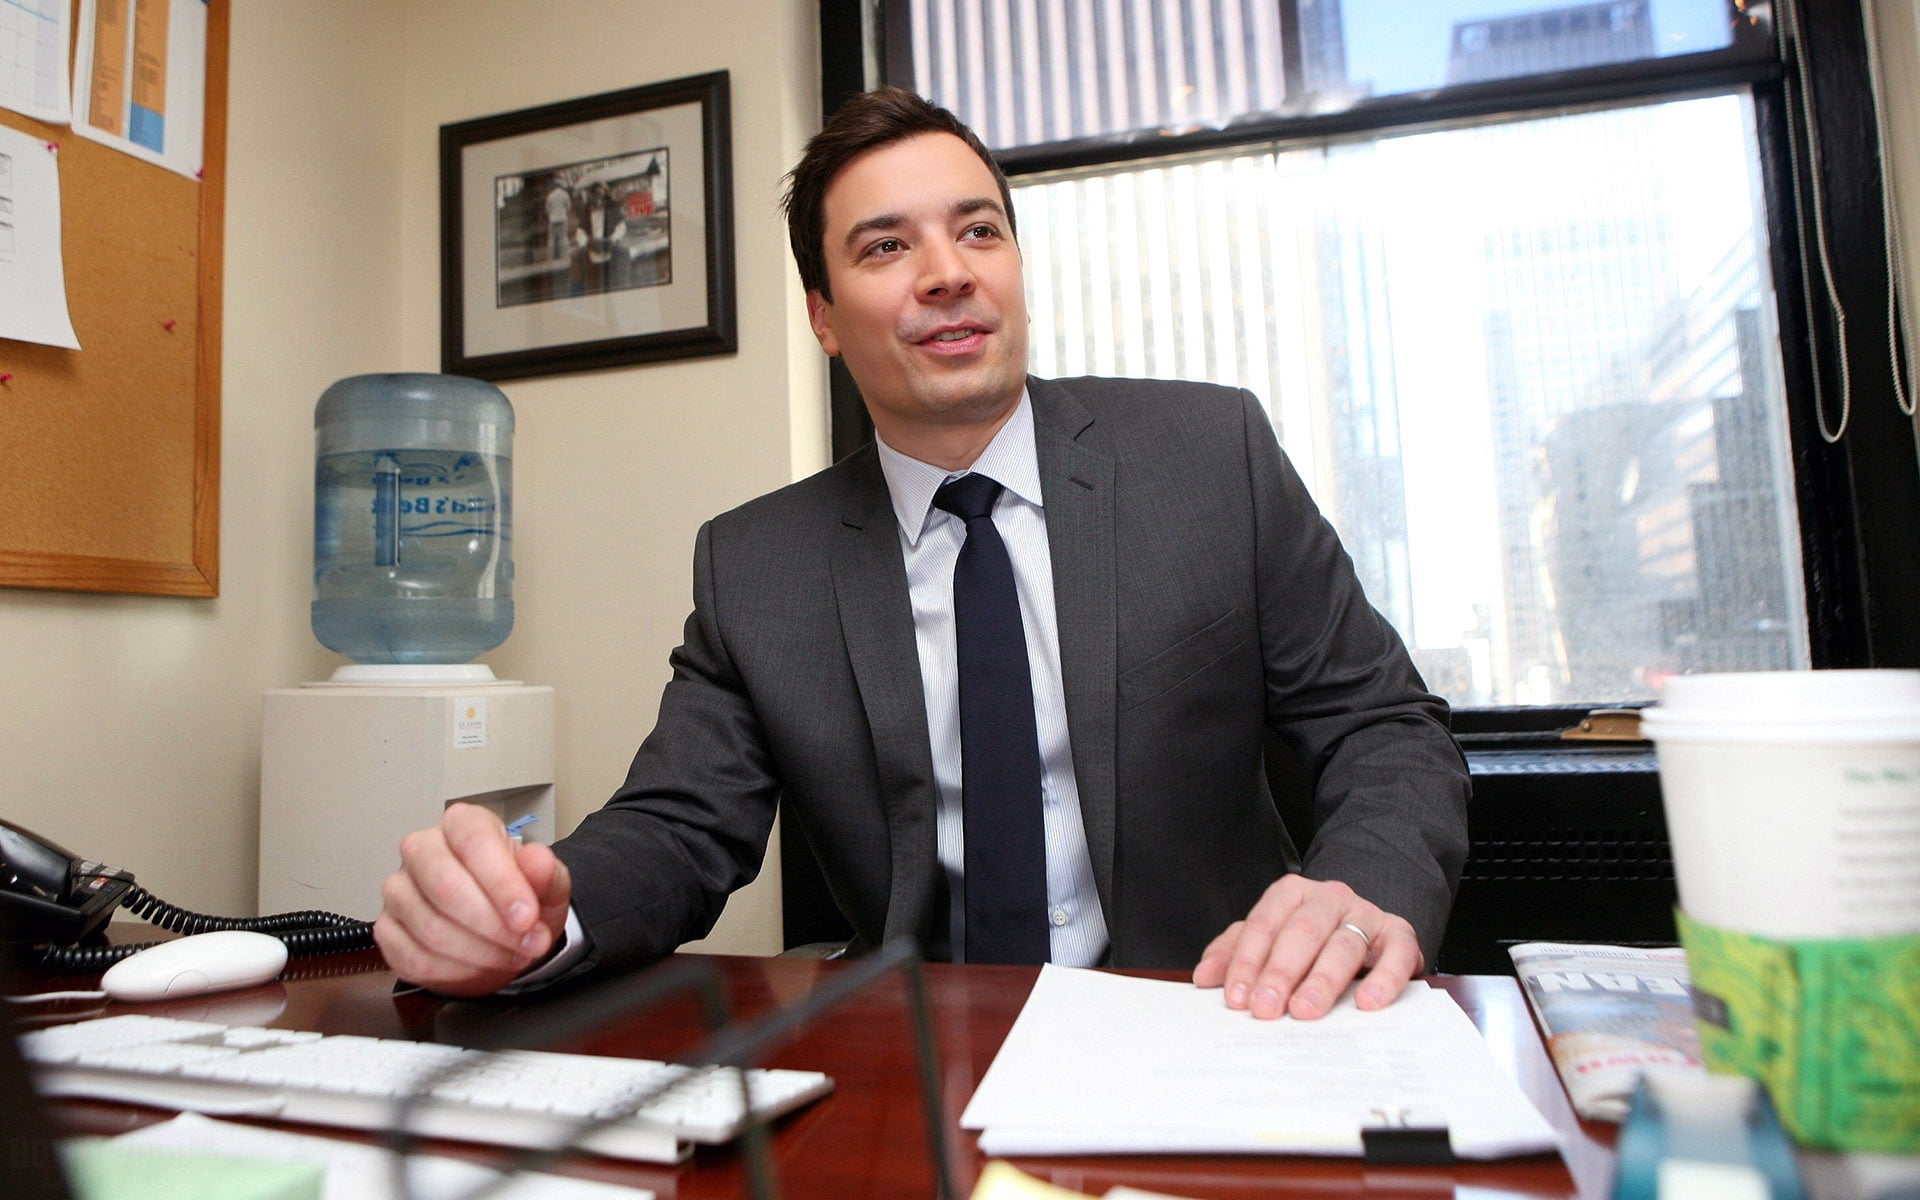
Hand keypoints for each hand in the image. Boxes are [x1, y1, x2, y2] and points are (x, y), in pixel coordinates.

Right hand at [373, 802, 571, 996]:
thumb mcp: (547, 886)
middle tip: (527, 943)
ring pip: (430, 928)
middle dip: (492, 925)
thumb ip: (545, 872)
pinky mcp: (386, 929)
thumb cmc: (518, 899)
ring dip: (480, 952)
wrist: (501, 931)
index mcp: (462, 823)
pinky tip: (479, 966)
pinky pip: (414, 958)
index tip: (528, 917)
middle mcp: (422, 849)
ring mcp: (398, 889)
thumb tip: (537, 860)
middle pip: (445, 886)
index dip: (503, 884)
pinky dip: (455, 971)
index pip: (474, 843)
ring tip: (511, 955)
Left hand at [1192, 876, 1421, 1019]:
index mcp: (1292, 893)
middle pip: (1302, 931)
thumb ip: (1235, 952)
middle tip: (1265, 1008)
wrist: (1368, 924)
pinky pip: (1396, 954)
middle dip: (1280, 972)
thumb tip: (1205, 978)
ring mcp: (1367, 914)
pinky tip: (1367, 1003)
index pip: (1264, 923)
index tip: (1236, 997)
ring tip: (1305, 1010)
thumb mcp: (1269, 938)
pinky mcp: (1400, 936)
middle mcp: (1330, 898)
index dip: (1247, 961)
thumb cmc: (1311, 937)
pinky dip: (1383, 979)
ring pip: (1343, 944)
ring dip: (1322, 981)